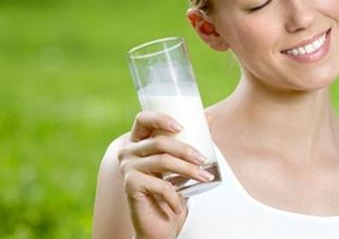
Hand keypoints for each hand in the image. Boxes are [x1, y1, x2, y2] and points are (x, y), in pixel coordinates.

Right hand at [118, 111, 213, 238]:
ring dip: (188, 170)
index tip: (182, 126)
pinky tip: (180, 206)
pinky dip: (174, 196)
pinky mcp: (130, 185)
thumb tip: (208, 117)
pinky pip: (160, 185)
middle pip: (159, 142)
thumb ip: (190, 142)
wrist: (159, 224)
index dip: (161, 118)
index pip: (143, 119)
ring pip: (163, 161)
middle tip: (203, 159)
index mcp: (139, 141)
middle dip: (185, 150)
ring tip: (205, 177)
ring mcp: (127, 168)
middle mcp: (128, 152)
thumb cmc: (173, 190)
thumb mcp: (182, 163)